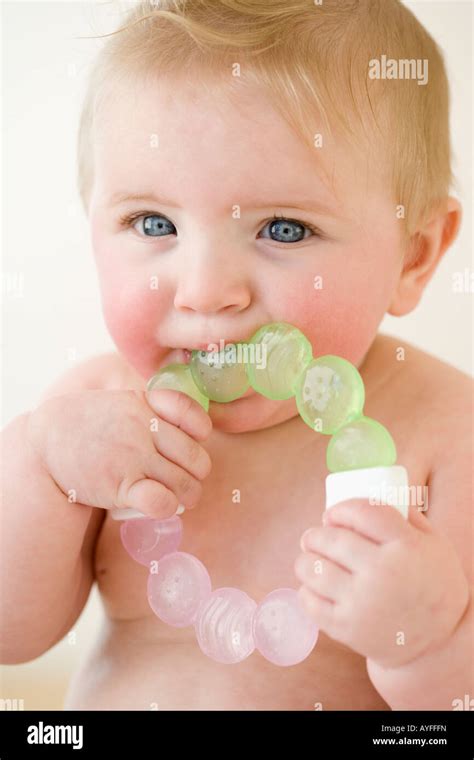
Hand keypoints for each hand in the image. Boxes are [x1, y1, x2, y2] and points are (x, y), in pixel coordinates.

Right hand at [26, 388, 211, 518]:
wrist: (46, 444)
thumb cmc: (89, 425)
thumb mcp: (122, 402)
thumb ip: (154, 409)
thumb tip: (192, 429)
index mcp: (146, 404)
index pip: (193, 416)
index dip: (200, 433)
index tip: (192, 441)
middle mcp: (143, 428)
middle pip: (197, 459)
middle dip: (197, 474)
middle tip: (187, 479)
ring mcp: (133, 457)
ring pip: (186, 484)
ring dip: (188, 496)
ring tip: (178, 497)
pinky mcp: (121, 485)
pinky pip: (163, 502)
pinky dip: (168, 507)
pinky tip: (159, 505)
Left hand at [294, 500, 469, 667]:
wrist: (438, 643)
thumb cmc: (433, 584)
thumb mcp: (434, 543)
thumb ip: (404, 515)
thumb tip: (368, 491)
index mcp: (405, 547)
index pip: (360, 512)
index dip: (340, 509)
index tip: (333, 514)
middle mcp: (382, 573)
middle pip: (330, 539)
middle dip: (315, 534)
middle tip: (315, 536)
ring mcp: (362, 603)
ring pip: (312, 568)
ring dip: (307, 559)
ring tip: (312, 559)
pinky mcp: (346, 629)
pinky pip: (309, 601)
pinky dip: (306, 590)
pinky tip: (316, 587)